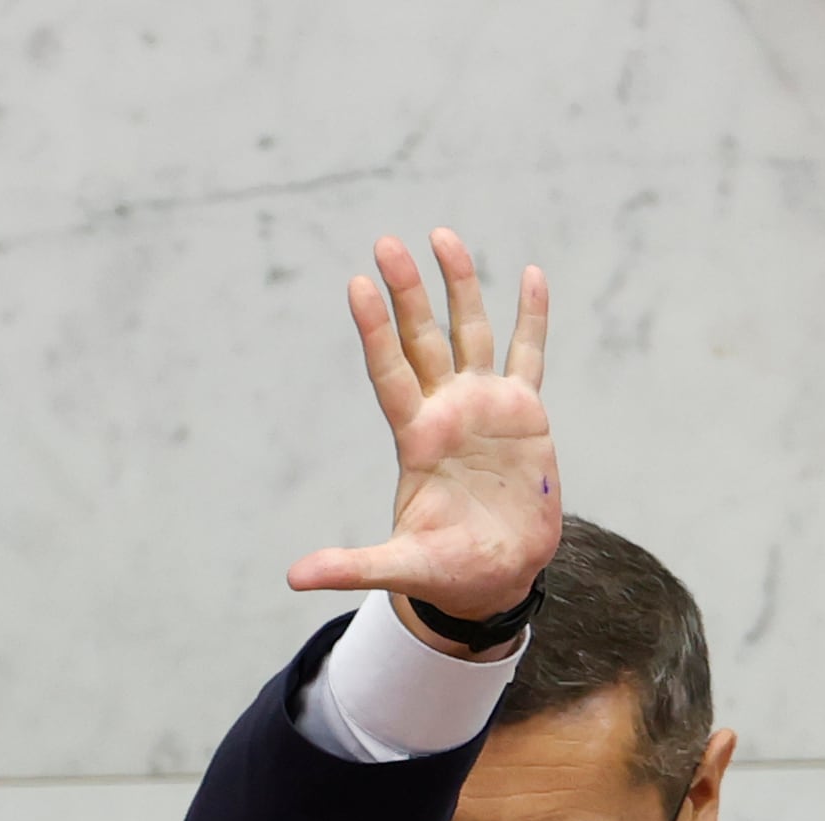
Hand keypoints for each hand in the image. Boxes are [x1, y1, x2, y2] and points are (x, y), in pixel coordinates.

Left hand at [286, 229, 557, 632]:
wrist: (497, 576)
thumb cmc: (447, 571)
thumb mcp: (399, 568)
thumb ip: (351, 566)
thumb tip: (293, 580)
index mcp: (415, 439)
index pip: (389, 372)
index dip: (375, 331)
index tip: (356, 285)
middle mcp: (446, 412)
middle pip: (423, 339)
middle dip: (408, 292)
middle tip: (387, 241)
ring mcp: (484, 406)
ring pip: (470, 332)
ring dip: (459, 286)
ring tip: (442, 236)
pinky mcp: (525, 412)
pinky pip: (528, 353)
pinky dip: (531, 316)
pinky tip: (529, 274)